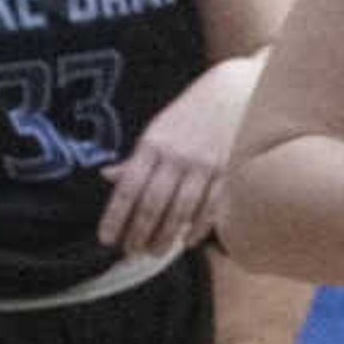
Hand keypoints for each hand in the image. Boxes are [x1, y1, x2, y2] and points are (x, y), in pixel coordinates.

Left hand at [100, 55, 258, 253]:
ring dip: (166, 236)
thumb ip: (138, 157)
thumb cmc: (193, 111)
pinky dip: (198, 227)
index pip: (128, 188)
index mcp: (153, 144)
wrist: (236, 90)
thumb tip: (109, 177)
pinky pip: (210, 207)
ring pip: (181, 211)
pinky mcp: (229, 172)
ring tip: (155, 252)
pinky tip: (187, 240)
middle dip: (139, 233)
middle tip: (131, 252)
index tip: (106, 239)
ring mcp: (205, 165)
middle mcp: (177, 156)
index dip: (115, 217)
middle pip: (153, 205)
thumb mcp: (159, 128)